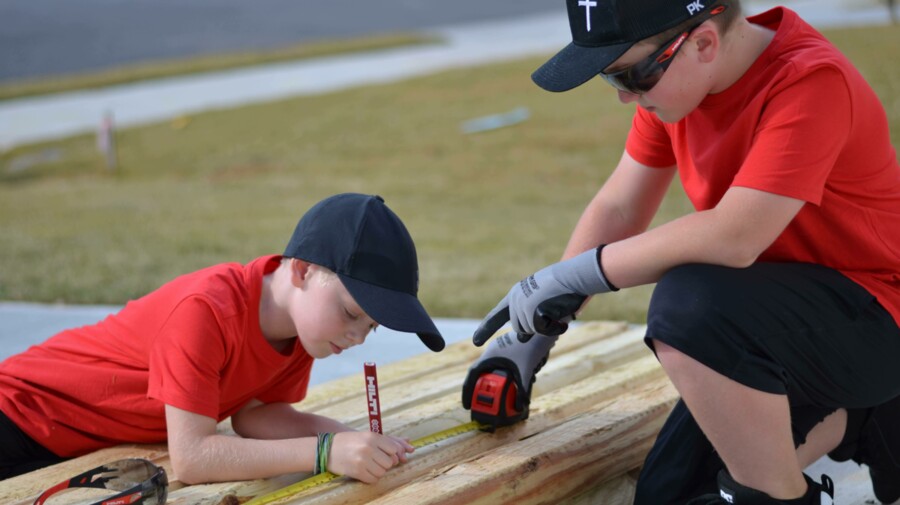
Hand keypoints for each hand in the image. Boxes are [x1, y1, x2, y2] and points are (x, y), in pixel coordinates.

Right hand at [328, 431, 413, 482]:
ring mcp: (363, 460)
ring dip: (377, 471)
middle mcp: (369, 448)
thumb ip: (386, 441)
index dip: (390, 454)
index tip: (383, 454)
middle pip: (389, 462)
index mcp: (372, 436)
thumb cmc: (349, 441)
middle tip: (374, 461)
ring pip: (382, 472)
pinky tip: (364, 472)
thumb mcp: (366, 436)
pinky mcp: (357, 471)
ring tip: (368, 466)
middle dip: (384, 464)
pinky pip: (373, 479)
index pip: (394, 449)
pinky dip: (371, 478)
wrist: (326, 449)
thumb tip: (409, 447)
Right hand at [462, 331, 556, 414]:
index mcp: (491, 353)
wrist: (547, 322)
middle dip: (498, 388)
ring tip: (528, 379)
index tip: (468, 405)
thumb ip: (522, 388)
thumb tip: (521, 406)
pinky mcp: (517, 349)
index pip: (474, 373)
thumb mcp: (526, 368)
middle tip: (502, 401)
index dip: (468, 390)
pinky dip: (523, 371)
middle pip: (490, 375)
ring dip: (515, 379)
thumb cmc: (533, 341)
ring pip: (505, 370)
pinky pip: (515, 365)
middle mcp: (496, 350)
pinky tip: (535, 368)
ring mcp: (506, 349)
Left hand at [473, 248, 614, 344]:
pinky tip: (561, 315)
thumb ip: (529, 317)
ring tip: (557, 308)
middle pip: (521, 329)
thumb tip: (521, 338)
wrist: (574, 275)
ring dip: (547, 326)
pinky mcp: (531, 311)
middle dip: (538, 326)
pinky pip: (542, 331)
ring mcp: (521, 306)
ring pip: (532, 331)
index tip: (476, 341)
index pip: (497, 315)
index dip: (486, 328)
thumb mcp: (542, 300)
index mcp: (515, 295)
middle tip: (552, 310)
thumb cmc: (564, 287)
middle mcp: (515, 300)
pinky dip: (554, 327)